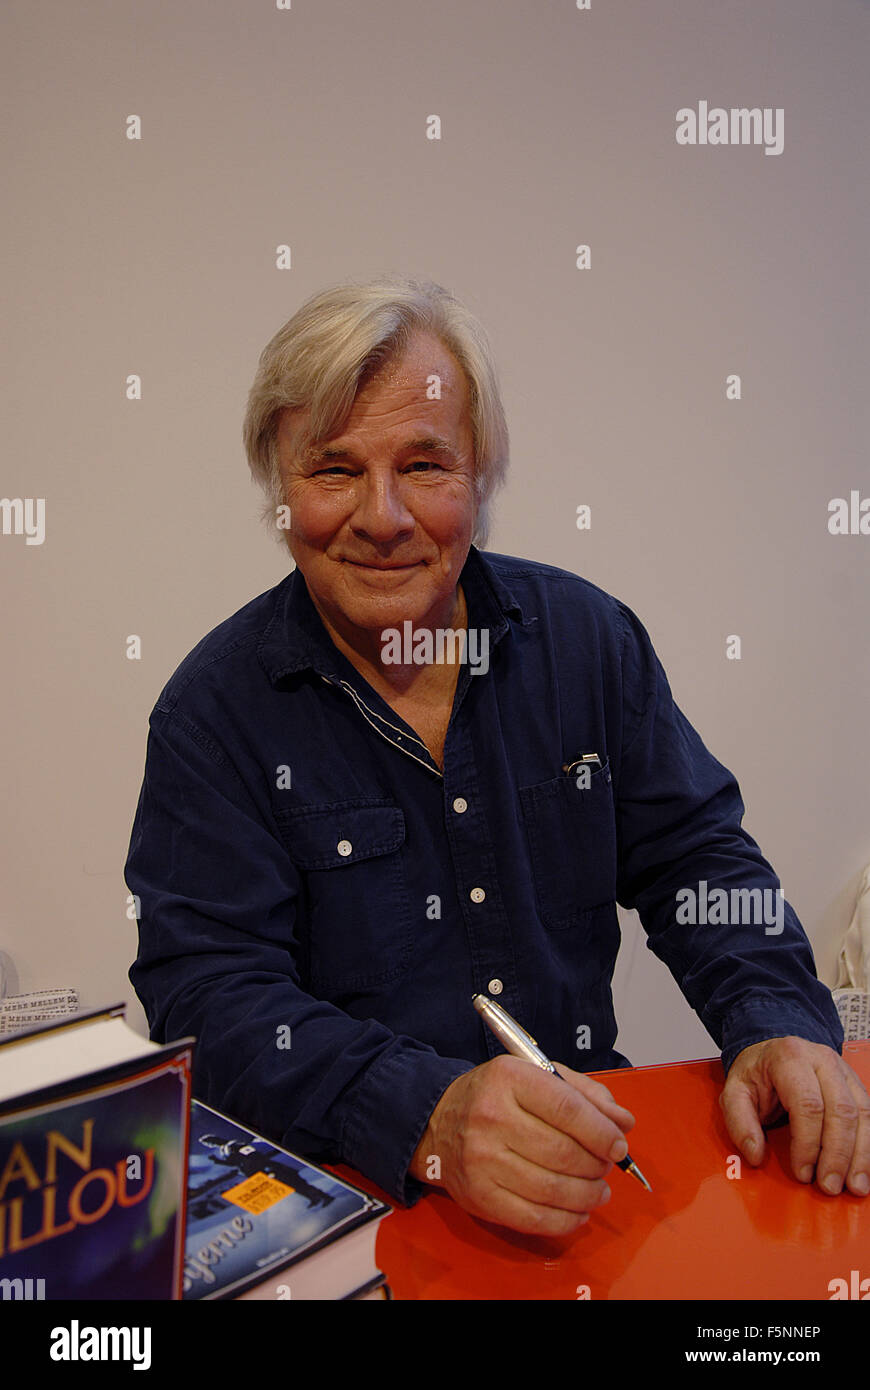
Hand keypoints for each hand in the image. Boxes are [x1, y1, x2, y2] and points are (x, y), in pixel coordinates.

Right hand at [408, 1054, 634, 1234]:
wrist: (437, 1123)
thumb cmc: (497, 1097)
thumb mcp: (536, 1076)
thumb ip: (584, 1094)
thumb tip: (624, 1122)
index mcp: (509, 1079)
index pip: (567, 1109)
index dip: (601, 1131)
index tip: (619, 1145)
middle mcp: (492, 1118)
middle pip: (563, 1152)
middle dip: (597, 1165)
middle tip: (605, 1166)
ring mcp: (482, 1160)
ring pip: (554, 1189)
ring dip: (588, 1194)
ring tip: (598, 1189)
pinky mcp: (480, 1196)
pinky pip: (535, 1218)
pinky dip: (567, 1220)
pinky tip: (579, 1211)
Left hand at [720, 1035, 869, 1195]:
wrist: (771, 1053)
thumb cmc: (756, 1073)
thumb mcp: (734, 1092)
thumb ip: (740, 1123)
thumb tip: (755, 1154)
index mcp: (789, 1058)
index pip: (808, 1105)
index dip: (809, 1144)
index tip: (803, 1172)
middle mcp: (821, 1060)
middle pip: (840, 1110)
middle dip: (838, 1154)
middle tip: (829, 1185)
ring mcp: (842, 1071)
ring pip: (862, 1113)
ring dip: (860, 1155)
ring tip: (853, 1185)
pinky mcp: (854, 1084)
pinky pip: (869, 1116)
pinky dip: (867, 1146)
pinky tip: (862, 1169)